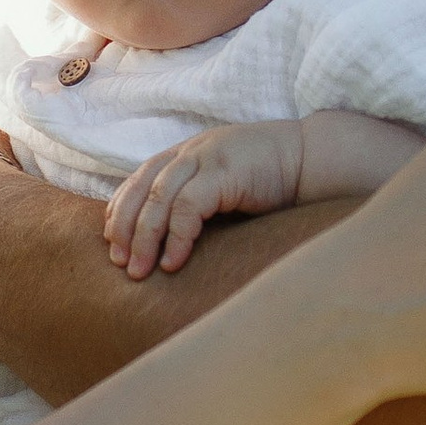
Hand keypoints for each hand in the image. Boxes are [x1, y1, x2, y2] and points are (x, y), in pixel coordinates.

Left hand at [105, 120, 305, 277]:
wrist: (313, 160)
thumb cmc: (272, 182)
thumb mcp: (224, 188)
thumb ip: (197, 203)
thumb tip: (167, 243)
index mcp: (186, 154)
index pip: (139, 180)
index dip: (120, 211)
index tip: (112, 243)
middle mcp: (190, 153)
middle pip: (140, 188)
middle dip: (125, 228)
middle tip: (119, 264)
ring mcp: (206, 159)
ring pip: (158, 198)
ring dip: (144, 238)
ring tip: (139, 271)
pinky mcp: (224, 172)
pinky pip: (188, 206)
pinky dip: (177, 236)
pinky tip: (173, 262)